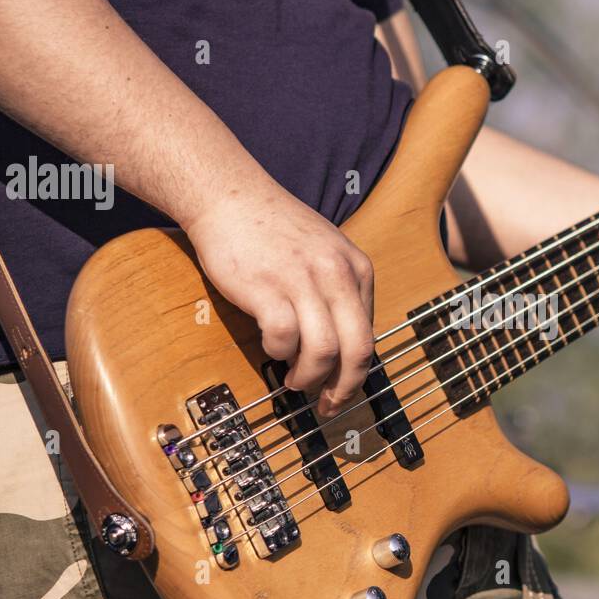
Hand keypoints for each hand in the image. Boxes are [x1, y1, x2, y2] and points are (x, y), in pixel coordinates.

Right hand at [184, 192, 373, 416]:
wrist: (228, 195)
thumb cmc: (271, 228)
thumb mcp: (325, 251)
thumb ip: (338, 291)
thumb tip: (341, 345)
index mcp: (357, 267)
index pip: (369, 333)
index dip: (357, 370)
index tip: (342, 387)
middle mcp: (337, 274)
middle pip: (358, 349)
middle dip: (345, 387)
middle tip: (328, 404)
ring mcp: (303, 280)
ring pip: (325, 351)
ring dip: (309, 376)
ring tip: (294, 380)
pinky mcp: (267, 287)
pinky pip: (284, 338)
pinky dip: (279, 352)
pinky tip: (272, 349)